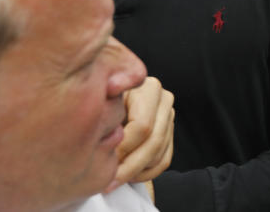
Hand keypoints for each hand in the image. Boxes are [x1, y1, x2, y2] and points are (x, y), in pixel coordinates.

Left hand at [107, 76, 174, 190]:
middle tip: (108, 182)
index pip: (142, 126)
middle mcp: (164, 100)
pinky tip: (127, 176)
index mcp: (148, 88)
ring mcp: (169, 117)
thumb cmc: (100, 99)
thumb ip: (105, 112)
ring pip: (160, 154)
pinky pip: (163, 160)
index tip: (102, 161)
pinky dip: (145, 173)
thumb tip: (110, 138)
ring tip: (113, 180)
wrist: (107, 97)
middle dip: (130, 166)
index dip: (123, 148)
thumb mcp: (101, 101)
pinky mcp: (169, 132)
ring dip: (136, 172)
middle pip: (154, 142)